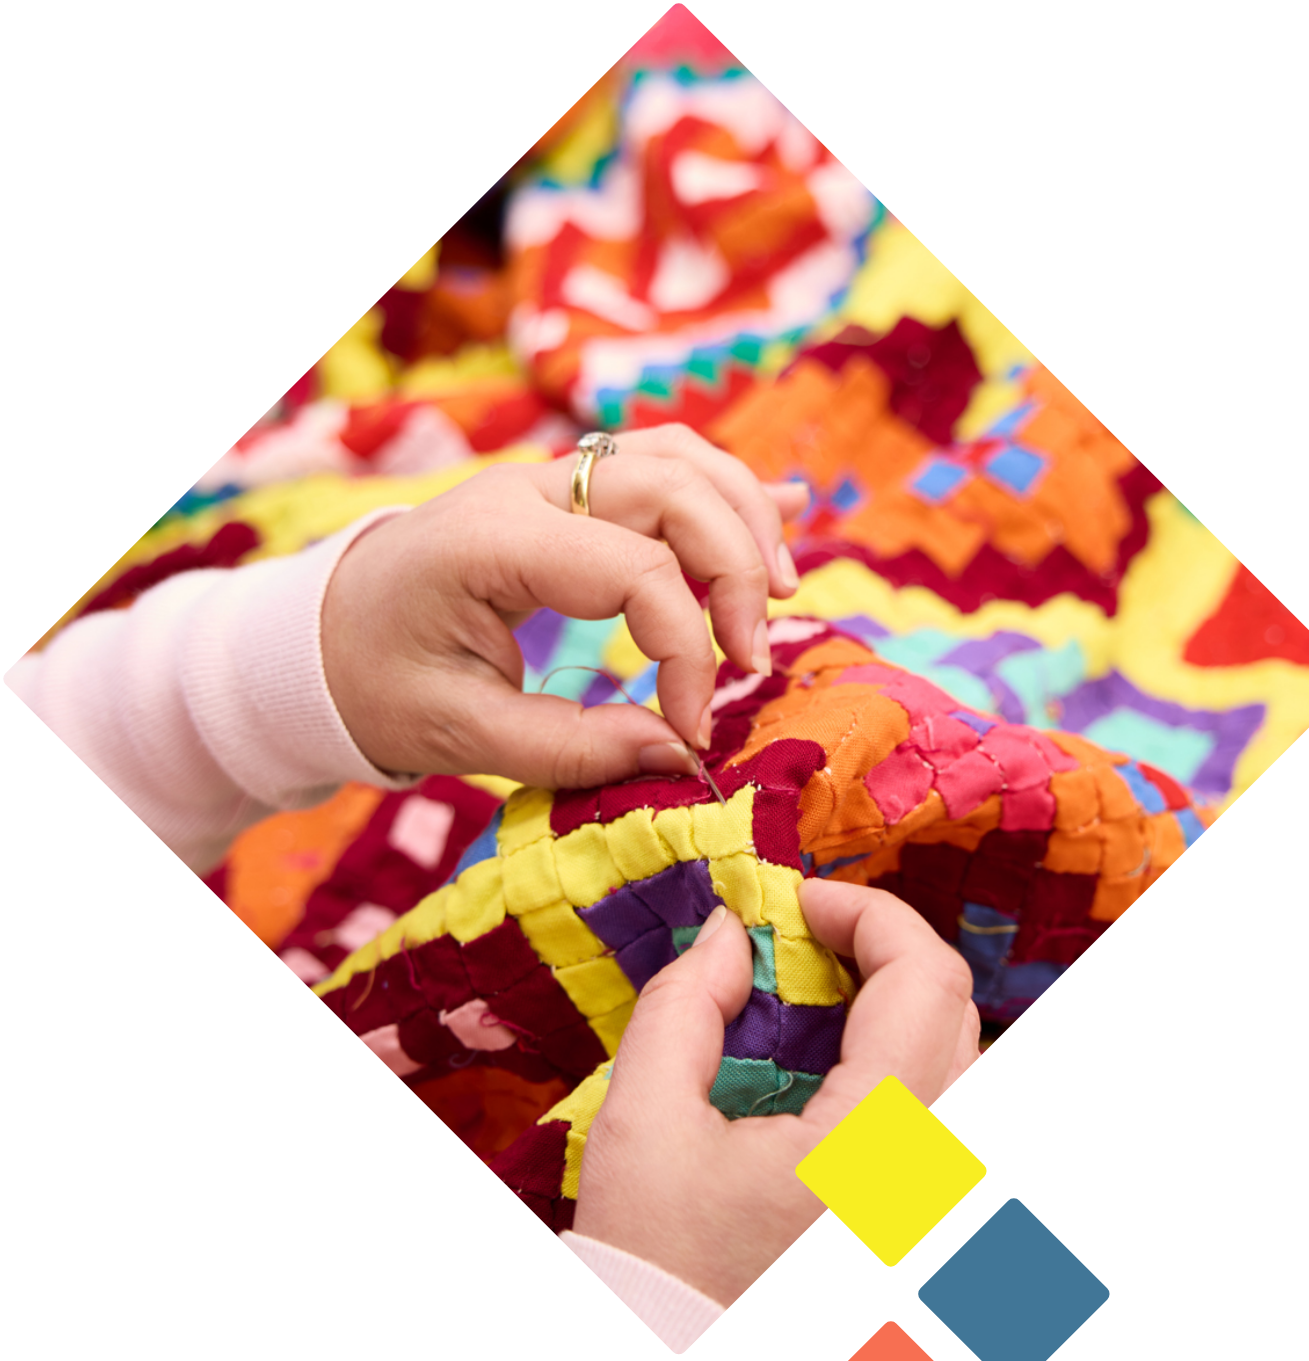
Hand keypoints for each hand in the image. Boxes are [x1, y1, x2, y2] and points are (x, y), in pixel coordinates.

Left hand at [320, 423, 808, 785]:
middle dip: (737, 570)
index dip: (686, 653)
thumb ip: (572, 748)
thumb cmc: (380, 684)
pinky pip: (663, 467)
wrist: (325, 636)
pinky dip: (726, 492)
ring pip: (679, 459)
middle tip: (755, 660)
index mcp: (492, 541)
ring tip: (785, 589)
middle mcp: (529, 492)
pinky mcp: (569, 497)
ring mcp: (551, 484)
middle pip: (674, 488)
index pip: (634, 571)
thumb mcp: (459, 735)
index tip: (692, 729)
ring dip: (744, 518)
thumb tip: (681, 755)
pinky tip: (786, 508)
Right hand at [571, 879, 982, 1307]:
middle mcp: (928, 1174)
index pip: (926, 983)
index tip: (800, 901)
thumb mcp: (641, 1122)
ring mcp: (929, 1196)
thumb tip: (730, 932)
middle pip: (953, 1013)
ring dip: (890, 1001)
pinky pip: (935, 1104)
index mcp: (874, 1148)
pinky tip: (827, 1055)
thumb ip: (684, 1006)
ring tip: (810, 989)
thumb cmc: (656, 1262)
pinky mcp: (913, 1209)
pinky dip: (893, 1055)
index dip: (869, 914)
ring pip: (954, 1057)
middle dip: (878, 951)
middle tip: (799, 937)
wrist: (676, 1356)